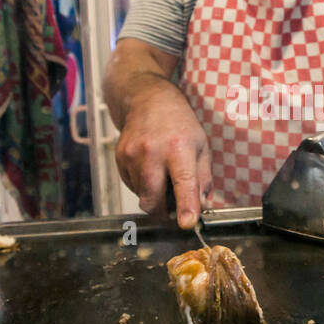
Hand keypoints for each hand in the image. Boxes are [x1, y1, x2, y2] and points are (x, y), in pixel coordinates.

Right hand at [114, 82, 211, 227]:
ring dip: (153, 196)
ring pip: (141, 196)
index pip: (183, 183)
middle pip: (153, 199)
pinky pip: (132, 186)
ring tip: (162, 174)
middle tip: (174, 208)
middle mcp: (152, 152)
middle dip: (163, 212)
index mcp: (178, 148)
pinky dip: (142, 186)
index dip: (185, 206)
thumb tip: (201, 206)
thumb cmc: (179, 123)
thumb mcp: (201, 145)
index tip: (187, 223)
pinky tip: (149, 168)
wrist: (147, 99)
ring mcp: (132, 155)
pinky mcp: (120, 158)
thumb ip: (203, 178)